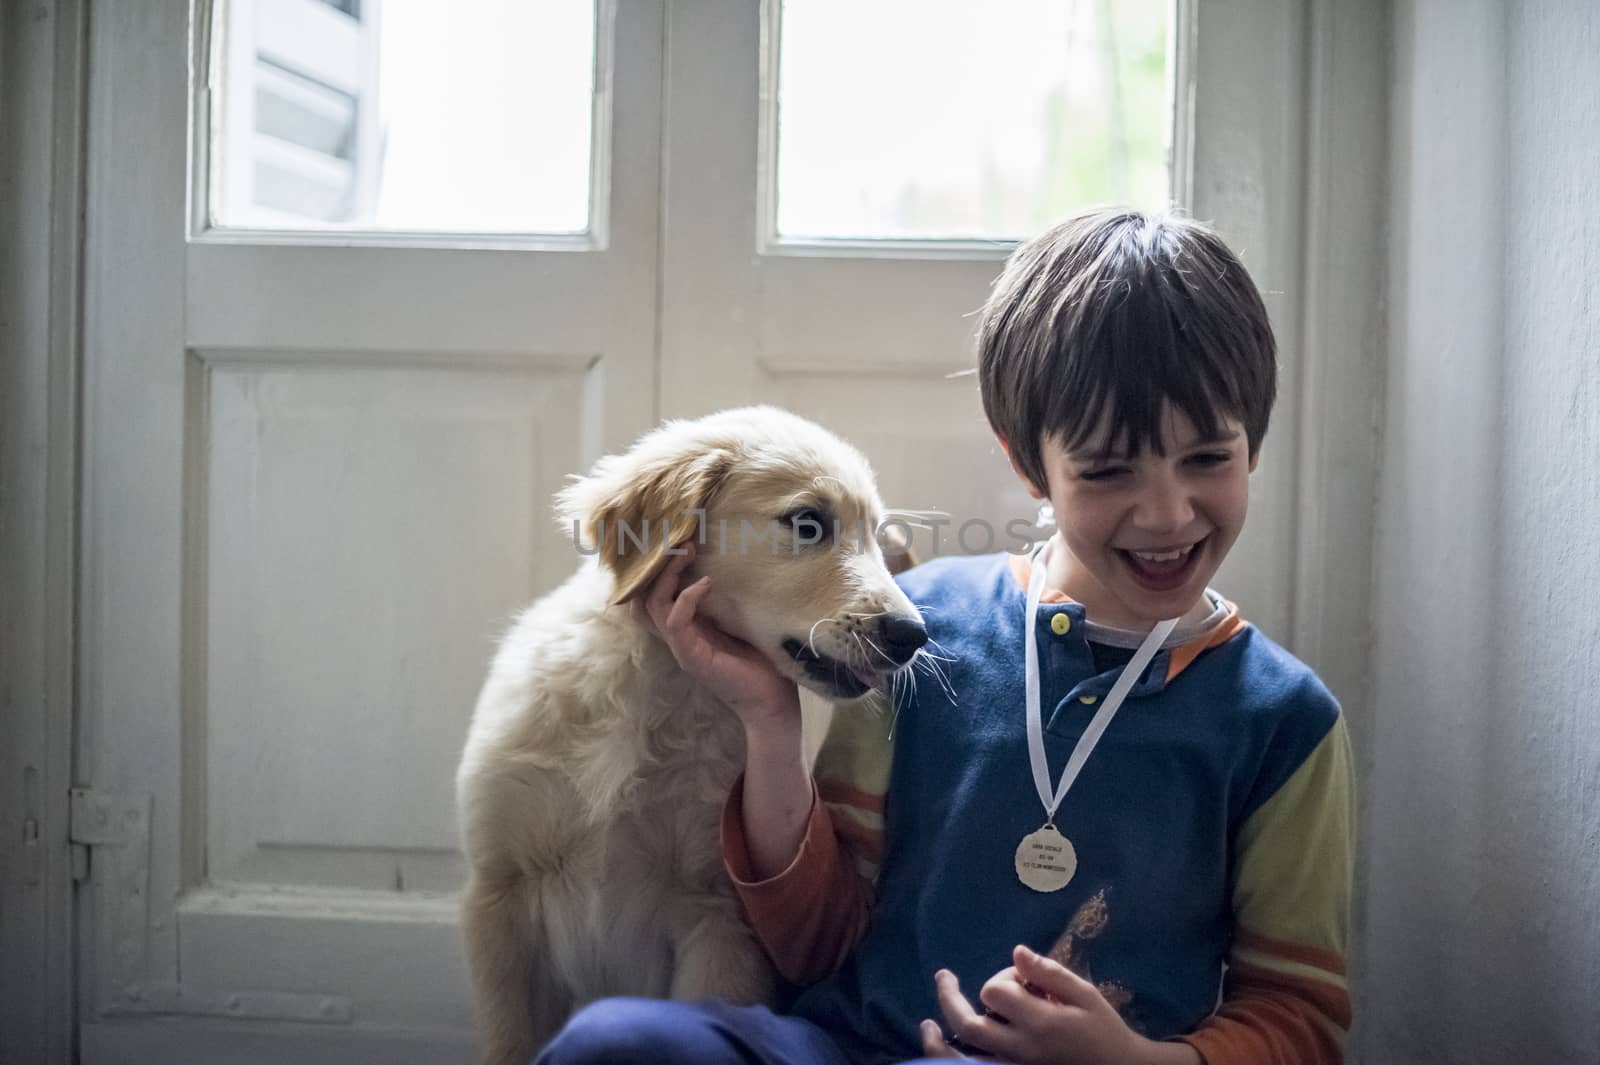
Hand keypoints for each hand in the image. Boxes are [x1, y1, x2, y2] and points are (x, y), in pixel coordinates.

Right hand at [636, 541, 800, 734]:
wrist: (772, 700)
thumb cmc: (762, 659)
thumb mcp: (740, 620)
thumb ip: (728, 597)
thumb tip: (731, 560)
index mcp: (687, 626)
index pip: (653, 595)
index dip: (656, 568)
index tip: (676, 539)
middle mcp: (678, 635)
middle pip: (644, 596)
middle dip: (657, 565)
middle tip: (680, 539)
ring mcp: (682, 647)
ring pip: (654, 606)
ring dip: (667, 575)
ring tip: (687, 552)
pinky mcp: (693, 657)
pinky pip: (676, 623)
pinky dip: (686, 599)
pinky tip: (705, 584)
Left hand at [918, 946, 1200, 1064]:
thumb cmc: (1103, 1030)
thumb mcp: (1085, 995)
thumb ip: (1049, 973)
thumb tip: (1016, 952)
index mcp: (1039, 1023)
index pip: (996, 992)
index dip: (1003, 977)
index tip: (1023, 977)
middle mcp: (1019, 1049)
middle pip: (969, 1024)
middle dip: (950, 998)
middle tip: (943, 976)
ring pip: (964, 1057)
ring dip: (939, 1043)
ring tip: (925, 1025)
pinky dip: (956, 1061)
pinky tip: (945, 1048)